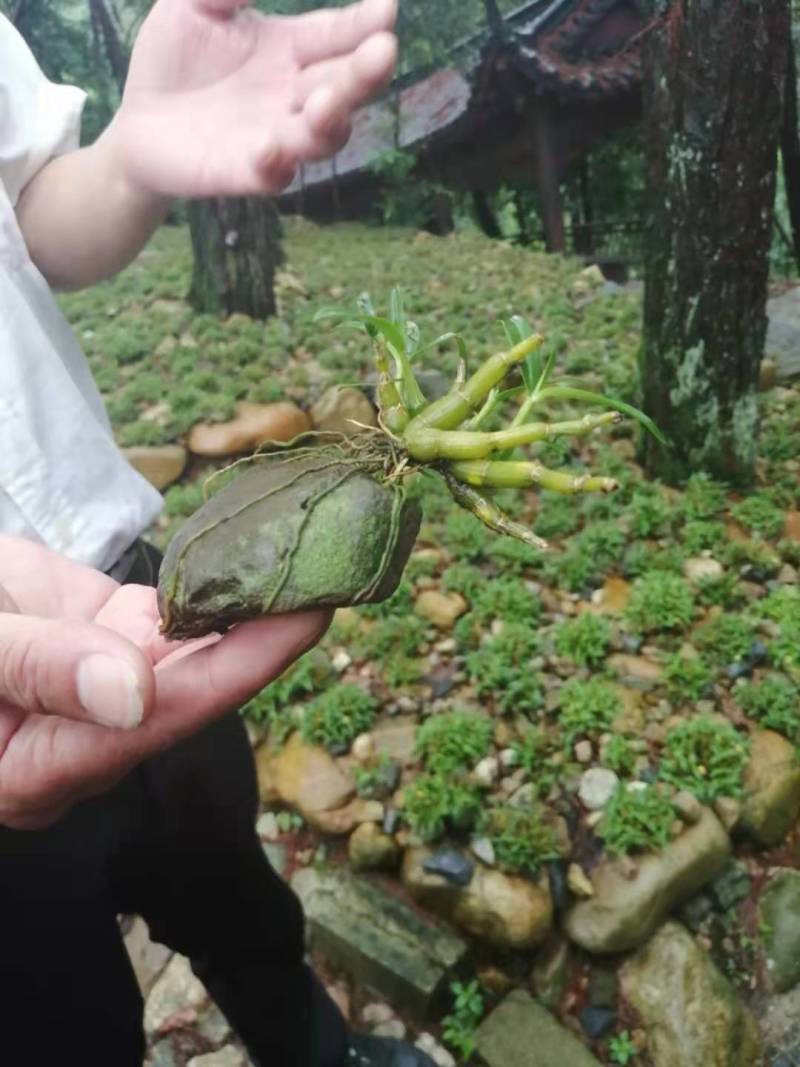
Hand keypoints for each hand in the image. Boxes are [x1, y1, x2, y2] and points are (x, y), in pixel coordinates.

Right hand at [0, 536, 328, 829]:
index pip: (167, 714)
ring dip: (258, 601)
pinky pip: (178, 617)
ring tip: (322, 547)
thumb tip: (136, 698)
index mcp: (45, 765)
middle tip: (343, 563)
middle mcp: (94, 739)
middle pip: (201, 685)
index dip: (244, 663)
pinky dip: (222, 583)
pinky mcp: (117, 643)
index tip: (312, 613)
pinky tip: (266, 549)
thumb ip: (38, 671)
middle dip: (273, 629)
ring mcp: (112, 690)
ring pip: (199, 649)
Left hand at [107, 0, 397, 197]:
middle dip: (365, 73)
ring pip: (322, 137)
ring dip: (331, 121)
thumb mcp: (194, 3)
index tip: (387, 9)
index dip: (363, 24)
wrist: (136, 122)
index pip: (336, 36)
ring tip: (327, 101)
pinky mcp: (245, 173)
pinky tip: (269, 145)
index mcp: (290, 50)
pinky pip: (273, 176)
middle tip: (384, 51)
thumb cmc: (173, 61)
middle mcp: (293, 97)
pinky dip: (275, 164)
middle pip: (342, 86)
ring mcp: (275, 138)